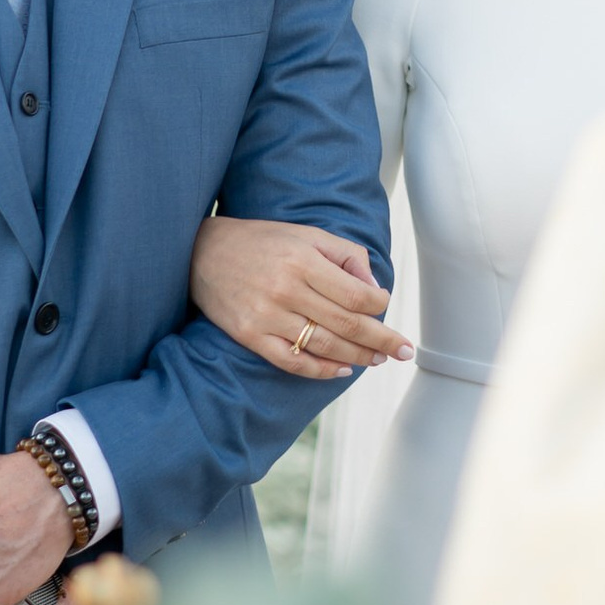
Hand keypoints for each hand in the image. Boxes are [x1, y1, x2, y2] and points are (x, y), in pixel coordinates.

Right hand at [190, 215, 412, 380]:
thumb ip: (345, 256)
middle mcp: (286, 289)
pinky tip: (340, 370)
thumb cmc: (262, 241)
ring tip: (377, 360)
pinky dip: (320, 370)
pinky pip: (292, 361)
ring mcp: (266, 316)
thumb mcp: (306, 234)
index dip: (378, 306)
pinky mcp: (250, 335)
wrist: (202, 252)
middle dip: (381, 340)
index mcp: (302, 260)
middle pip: (346, 324)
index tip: (386, 307)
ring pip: (324, 345)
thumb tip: (374, 287)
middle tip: (403, 351)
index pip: (355, 294)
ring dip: (357, 357)